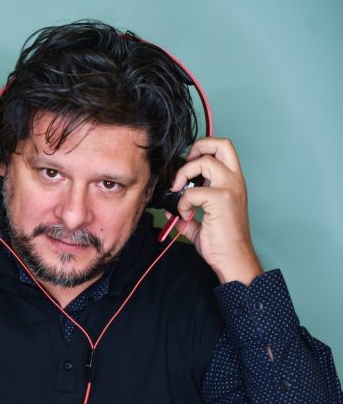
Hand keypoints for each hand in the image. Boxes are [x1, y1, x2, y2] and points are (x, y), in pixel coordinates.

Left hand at [167, 137, 262, 284]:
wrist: (233, 259)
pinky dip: (182, 202)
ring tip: (178, 192)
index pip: (222, 148)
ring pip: (204, 161)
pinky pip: (192, 191)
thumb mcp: (200, 223)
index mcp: (233, 182)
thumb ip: (185, 212)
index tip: (187, 167)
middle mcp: (235, 181)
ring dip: (184, 174)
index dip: (202, 149)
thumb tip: (168, 207)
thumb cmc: (221, 243)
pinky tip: (186, 215)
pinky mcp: (221, 200)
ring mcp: (230, 188)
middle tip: (184, 170)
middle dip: (197, 148)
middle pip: (221, 143)